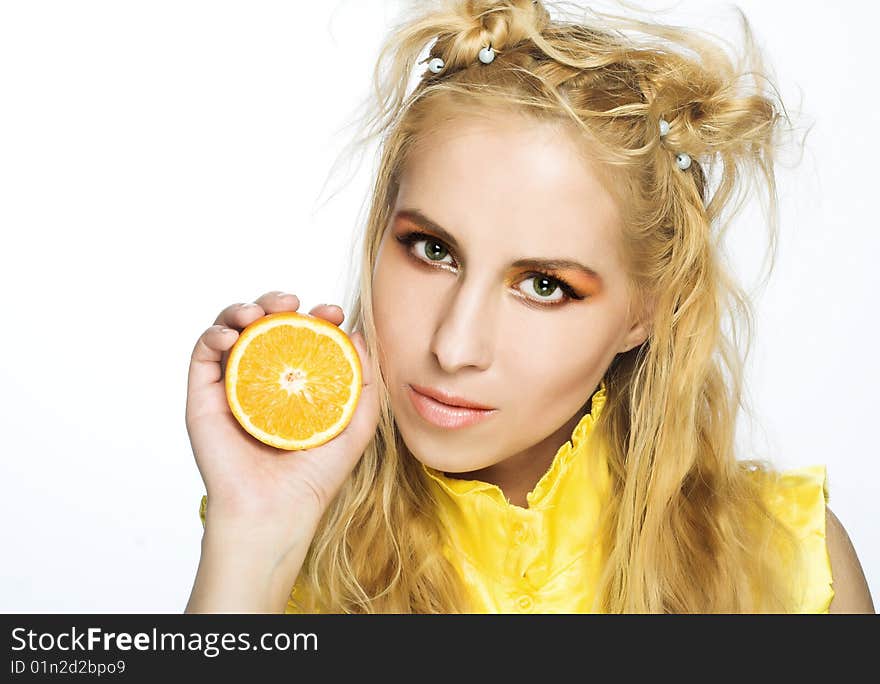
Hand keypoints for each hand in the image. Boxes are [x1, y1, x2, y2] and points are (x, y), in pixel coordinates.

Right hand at [185, 291, 379, 551]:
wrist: (276, 508)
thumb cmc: (317, 474)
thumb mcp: (357, 422)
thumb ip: (365, 378)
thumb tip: (356, 332)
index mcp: (295, 383)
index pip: (301, 336)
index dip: (315, 316)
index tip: (331, 312)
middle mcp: (262, 380)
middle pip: (264, 326)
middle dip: (276, 303)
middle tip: (292, 302)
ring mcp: (231, 387)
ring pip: (231, 331)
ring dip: (242, 309)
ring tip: (258, 312)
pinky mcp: (203, 398)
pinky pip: (202, 355)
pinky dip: (213, 334)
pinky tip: (231, 334)